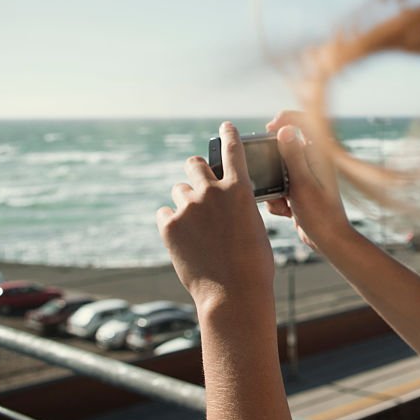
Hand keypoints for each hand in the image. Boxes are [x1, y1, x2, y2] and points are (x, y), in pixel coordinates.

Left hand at [157, 121, 275, 310]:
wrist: (233, 293)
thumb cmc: (254, 263)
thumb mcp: (254, 225)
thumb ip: (237, 205)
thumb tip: (221, 202)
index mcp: (239, 188)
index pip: (233, 150)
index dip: (228, 135)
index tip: (225, 126)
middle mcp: (211, 191)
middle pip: (194, 164)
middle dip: (196, 170)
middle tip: (197, 180)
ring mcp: (187, 207)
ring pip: (179, 191)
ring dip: (185, 200)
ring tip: (196, 225)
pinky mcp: (168, 225)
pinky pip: (165, 213)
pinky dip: (173, 221)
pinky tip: (184, 239)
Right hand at [264, 110, 352, 253]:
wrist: (329, 241)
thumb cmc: (320, 213)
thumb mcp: (302, 183)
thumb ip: (294, 156)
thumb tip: (285, 130)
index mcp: (319, 153)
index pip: (304, 120)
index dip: (284, 119)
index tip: (268, 129)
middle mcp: (314, 161)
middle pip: (285, 147)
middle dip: (272, 163)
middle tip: (267, 175)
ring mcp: (307, 176)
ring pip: (279, 170)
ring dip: (274, 186)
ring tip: (281, 201)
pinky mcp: (300, 191)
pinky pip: (280, 187)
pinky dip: (278, 199)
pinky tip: (286, 212)